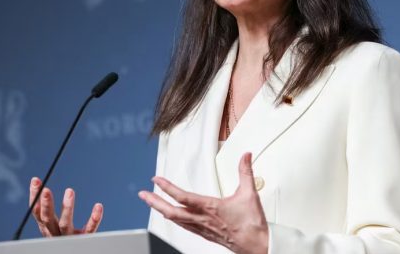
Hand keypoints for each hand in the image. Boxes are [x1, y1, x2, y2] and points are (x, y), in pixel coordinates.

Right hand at [29, 177, 103, 236]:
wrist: (74, 251)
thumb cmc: (62, 236)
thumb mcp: (52, 225)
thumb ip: (47, 210)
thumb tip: (36, 182)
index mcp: (47, 228)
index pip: (37, 212)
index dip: (34, 197)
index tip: (36, 180)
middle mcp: (55, 234)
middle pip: (48, 219)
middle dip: (46, 204)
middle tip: (46, 190)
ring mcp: (70, 238)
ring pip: (66, 224)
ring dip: (67, 208)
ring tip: (69, 191)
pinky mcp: (85, 239)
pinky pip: (89, 229)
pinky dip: (94, 218)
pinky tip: (98, 206)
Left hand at [138, 153, 267, 253]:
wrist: (257, 247)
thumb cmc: (252, 224)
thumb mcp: (250, 194)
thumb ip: (245, 172)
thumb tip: (246, 155)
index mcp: (210, 208)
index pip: (183, 197)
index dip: (167, 188)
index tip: (156, 180)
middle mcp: (203, 219)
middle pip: (172, 212)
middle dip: (155, 202)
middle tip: (143, 194)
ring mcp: (202, 228)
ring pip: (176, 220)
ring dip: (161, 210)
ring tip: (152, 203)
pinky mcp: (205, 234)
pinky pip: (184, 226)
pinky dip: (174, 219)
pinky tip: (171, 216)